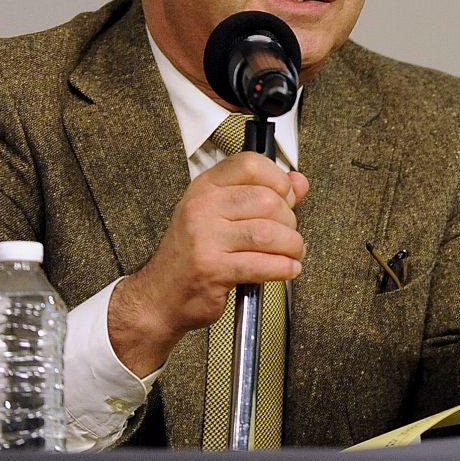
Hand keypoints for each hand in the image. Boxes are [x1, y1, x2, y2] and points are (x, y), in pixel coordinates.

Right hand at [108, 152, 308, 375]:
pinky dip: (285, 268)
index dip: (279, 180)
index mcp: (204, 188)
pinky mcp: (213, 269)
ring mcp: (205, 238)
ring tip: (292, 253)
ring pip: (269, 233)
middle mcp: (202, 208)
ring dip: (292, 246)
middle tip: (288, 235)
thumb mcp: (221, 215)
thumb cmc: (193, 255)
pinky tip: (287, 269)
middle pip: (267, 200)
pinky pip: (264, 264)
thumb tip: (300, 182)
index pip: (250, 164)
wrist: (160, 296)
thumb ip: (263, 194)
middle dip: (289, 221)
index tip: (287, 198)